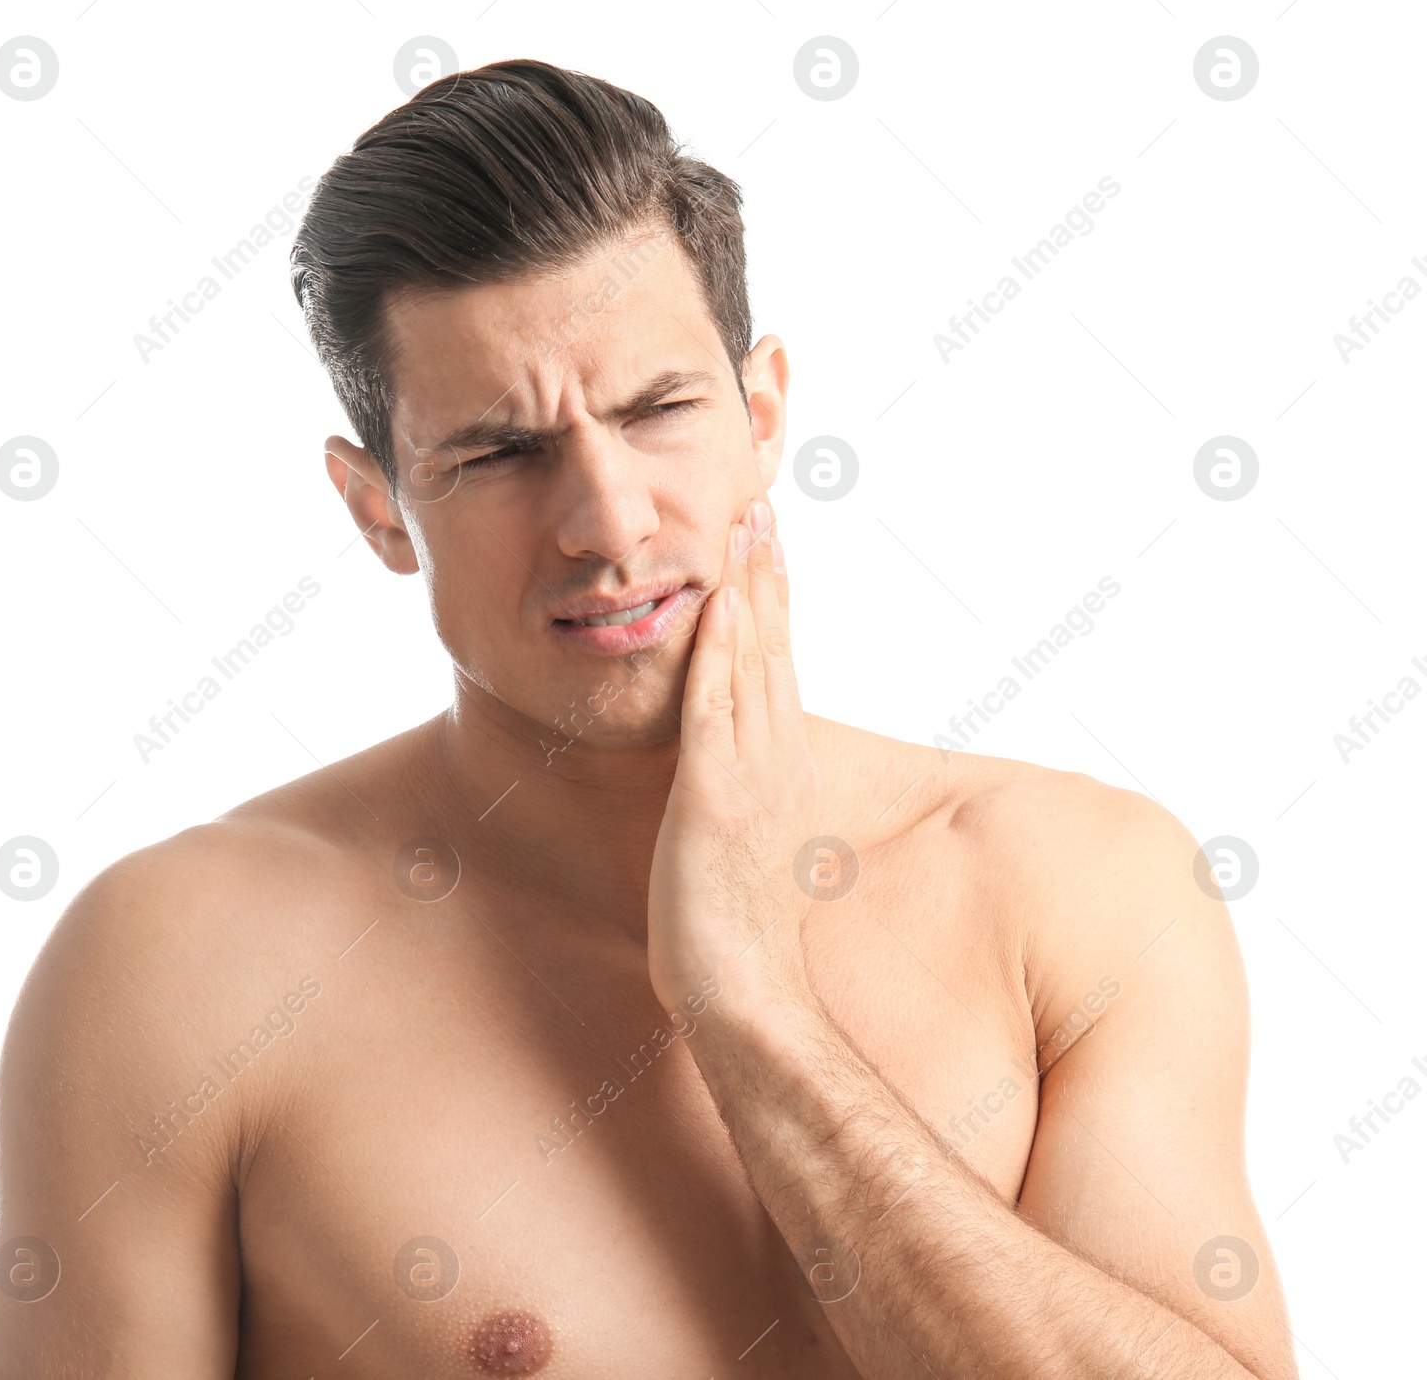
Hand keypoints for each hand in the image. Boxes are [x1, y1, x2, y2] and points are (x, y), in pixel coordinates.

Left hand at [646, 497, 822, 1020]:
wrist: (747, 995)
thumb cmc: (736, 932)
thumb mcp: (744, 844)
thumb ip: (742, 794)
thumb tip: (730, 772)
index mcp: (783, 766)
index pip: (778, 663)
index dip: (772, 598)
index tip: (766, 543)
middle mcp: (777, 757)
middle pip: (773, 645)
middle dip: (765, 571)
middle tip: (761, 502)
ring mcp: (752, 774)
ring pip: (752, 661)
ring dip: (747, 588)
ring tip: (746, 523)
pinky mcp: (716, 797)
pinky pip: (716, 710)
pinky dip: (718, 652)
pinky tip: (716, 602)